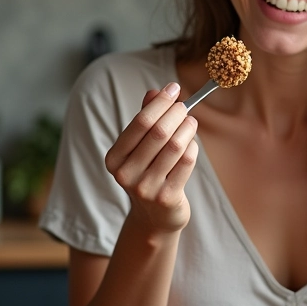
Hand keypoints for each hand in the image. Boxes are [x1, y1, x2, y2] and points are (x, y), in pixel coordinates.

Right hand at [105, 82, 198, 235]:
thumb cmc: (148, 173)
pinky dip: (192, 147)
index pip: (140, 123)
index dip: (160, 103)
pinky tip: (191, 144)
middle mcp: (126, 174)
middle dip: (176, 113)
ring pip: (175, 146)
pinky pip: (186, 161)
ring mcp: (146, 188)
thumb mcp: (140, 148)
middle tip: (185, 105)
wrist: (155, 217)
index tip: (173, 88)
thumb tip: (155, 91)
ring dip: (187, 129)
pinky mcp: (167, 197)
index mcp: (114, 158)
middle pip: (159, 132)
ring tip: (191, 122)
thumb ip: (145, 120)